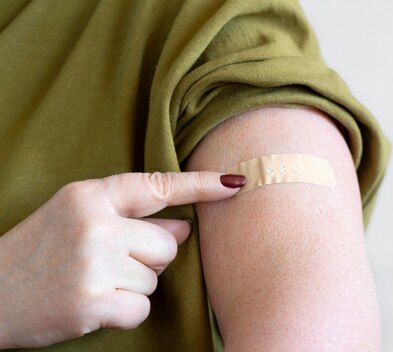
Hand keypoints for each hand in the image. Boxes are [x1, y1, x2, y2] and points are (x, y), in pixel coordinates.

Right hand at [0, 172, 242, 348]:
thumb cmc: (40, 252)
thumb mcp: (77, 216)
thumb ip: (130, 216)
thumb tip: (184, 227)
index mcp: (90, 196)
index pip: (158, 186)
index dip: (201, 185)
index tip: (237, 182)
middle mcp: (95, 224)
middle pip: (168, 243)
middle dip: (149, 258)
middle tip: (107, 263)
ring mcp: (94, 263)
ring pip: (156, 278)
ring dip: (133, 286)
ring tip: (94, 282)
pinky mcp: (93, 302)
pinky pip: (142, 308)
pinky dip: (124, 313)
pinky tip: (94, 305)